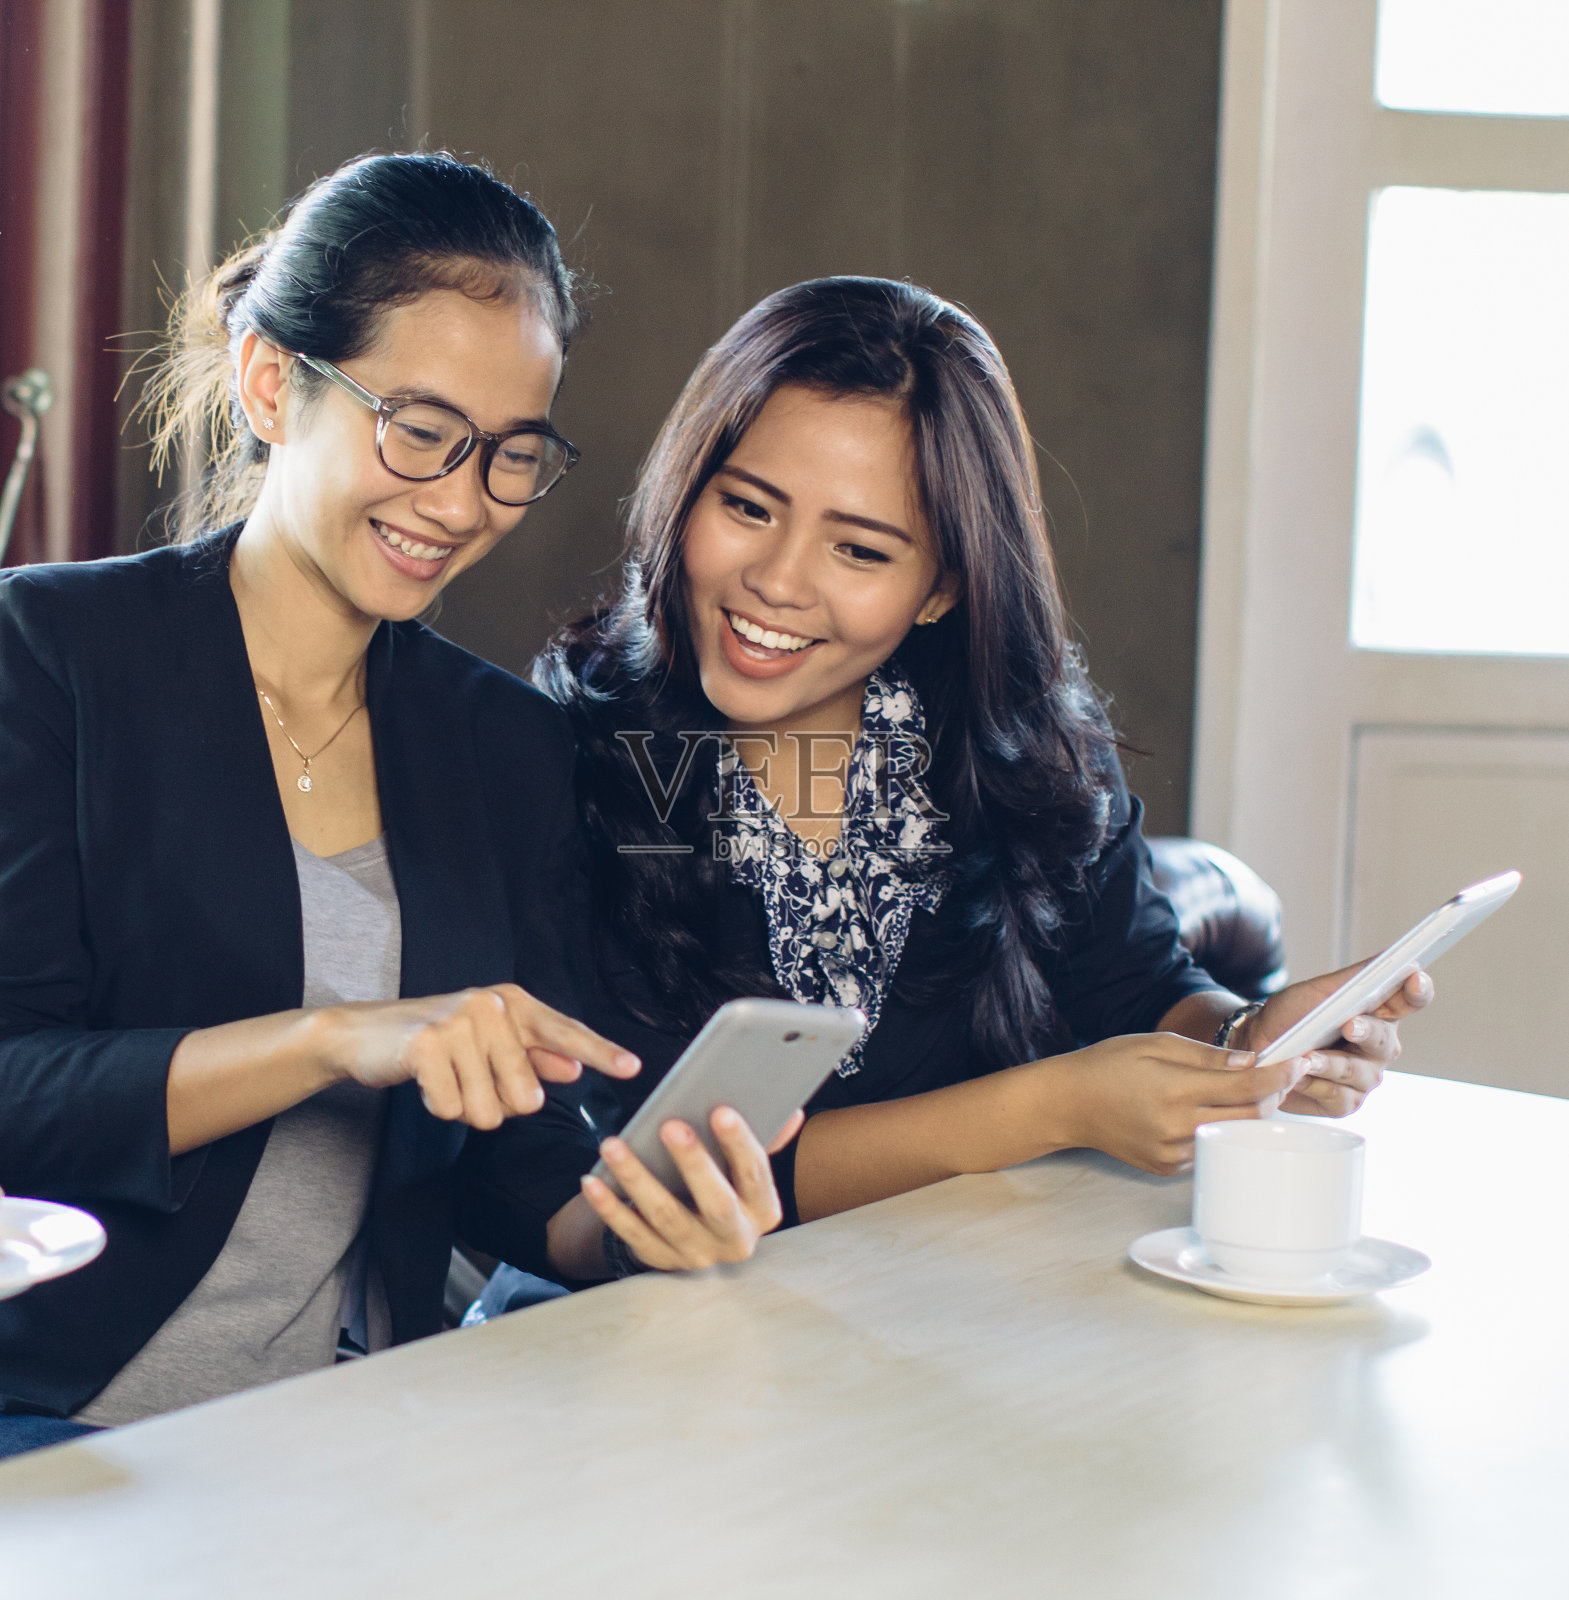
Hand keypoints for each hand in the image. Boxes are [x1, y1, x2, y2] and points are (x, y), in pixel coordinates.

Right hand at [320, 984, 639, 1129]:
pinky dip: (439, 1108)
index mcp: (513, 1003)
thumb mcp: (488, 1041)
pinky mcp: (428, 1046)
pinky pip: (452, 1109)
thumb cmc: (435, 1039)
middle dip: (499, 1105)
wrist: (364, 1035)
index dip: (600, 1052)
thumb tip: (574, 1069)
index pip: (565, 1032)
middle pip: (526, 1096)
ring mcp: (459, 1023)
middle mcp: (491, 1006)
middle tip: (470, 1082)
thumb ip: (532, 1055)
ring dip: (467, 1109)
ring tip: (447, 1080)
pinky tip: (425, 1083)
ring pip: (490, 1110)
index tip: (633, 1067)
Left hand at [577, 1106, 802, 1271]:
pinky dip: (609, 1208)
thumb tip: (790, 1112)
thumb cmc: (726, 1186)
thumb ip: (765, 1140)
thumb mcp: (747, 1170)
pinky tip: (592, 1181)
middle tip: (669, 1126)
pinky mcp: (661, 1261)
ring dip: (637, 1179)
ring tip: (613, 1144)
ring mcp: (697, 1255)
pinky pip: (631, 1234)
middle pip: (716, 1203)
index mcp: (764, 1211)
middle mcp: (736, 1239)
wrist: (701, 1238)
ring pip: (666, 1217)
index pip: (756, 1175)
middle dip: (693, 1163)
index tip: (721, 1111)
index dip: (740, 1143)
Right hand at [1049, 1032, 1296, 1175]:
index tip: (1299, 1062)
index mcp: (1173, 1089)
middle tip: (1280, 1074)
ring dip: (1248, 1113)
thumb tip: (1250, 1062)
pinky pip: (1210, 1147)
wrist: (1068, 1104)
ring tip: (1245, 1089)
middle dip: (1272, 1094)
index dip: (1278, 1075)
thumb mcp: (1154, 1043)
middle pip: (1249, 1116)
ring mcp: (1173, 1153)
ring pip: (1232, 1135)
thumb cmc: (1108, 1065)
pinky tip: (1210, 1110)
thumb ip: (1206, 1055)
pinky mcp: (1168, 1167)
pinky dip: (1220, 1128)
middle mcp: (1176, 1126)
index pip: (1244, 1085)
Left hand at [1239, 967, 1433, 1117]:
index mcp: (1379, 1013)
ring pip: (1359, 1073)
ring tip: (1306, 1058)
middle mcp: (1379, 1046)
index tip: (1414, 981)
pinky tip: (1300, 1077)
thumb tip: (1390, 958)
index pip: (1409, 1000)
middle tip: (1350, 1026)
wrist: (1258, 1049)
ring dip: (1330, 1064)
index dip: (1417, 991)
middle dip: (1366, 1033)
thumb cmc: (1290, 1017)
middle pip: (1384, 1041)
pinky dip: (1316, 1085)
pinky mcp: (1346, 1101)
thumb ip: (1355, 977)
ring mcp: (1365, 1076)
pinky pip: (1340, 1097)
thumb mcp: (1318, 991)